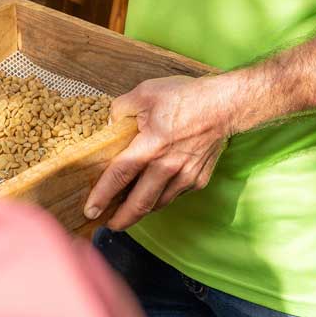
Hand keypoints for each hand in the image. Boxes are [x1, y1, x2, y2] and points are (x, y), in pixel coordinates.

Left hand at [83, 75, 231, 230]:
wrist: (225, 105)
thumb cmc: (185, 96)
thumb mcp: (145, 92)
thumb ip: (121, 109)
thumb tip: (109, 124)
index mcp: (151, 146)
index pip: (120, 176)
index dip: (102, 195)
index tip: (90, 210)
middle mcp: (168, 166)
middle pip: (140, 203)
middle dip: (121, 219)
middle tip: (108, 224)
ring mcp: (186, 176)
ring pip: (158, 203)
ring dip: (142, 210)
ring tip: (128, 211)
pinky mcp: (198, 180)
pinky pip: (175, 194)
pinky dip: (162, 197)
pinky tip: (154, 192)